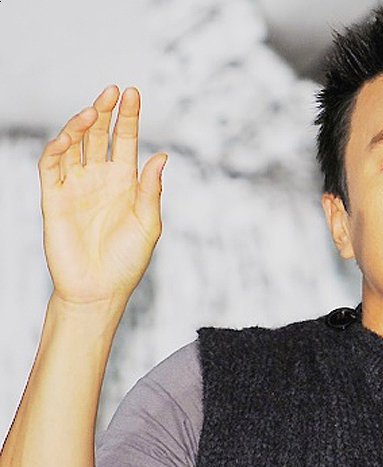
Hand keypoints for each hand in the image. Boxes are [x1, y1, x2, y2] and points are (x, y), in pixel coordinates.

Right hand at [39, 86, 166, 305]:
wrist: (98, 289)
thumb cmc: (127, 260)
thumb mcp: (148, 223)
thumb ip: (151, 190)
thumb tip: (161, 155)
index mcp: (125, 182)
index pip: (125, 141)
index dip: (128, 117)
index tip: (133, 93)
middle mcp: (99, 178)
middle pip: (99, 136)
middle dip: (105, 112)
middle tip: (114, 91)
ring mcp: (75, 186)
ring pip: (74, 145)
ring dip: (81, 124)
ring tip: (94, 108)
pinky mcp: (53, 198)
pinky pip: (51, 166)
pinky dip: (57, 147)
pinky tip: (70, 135)